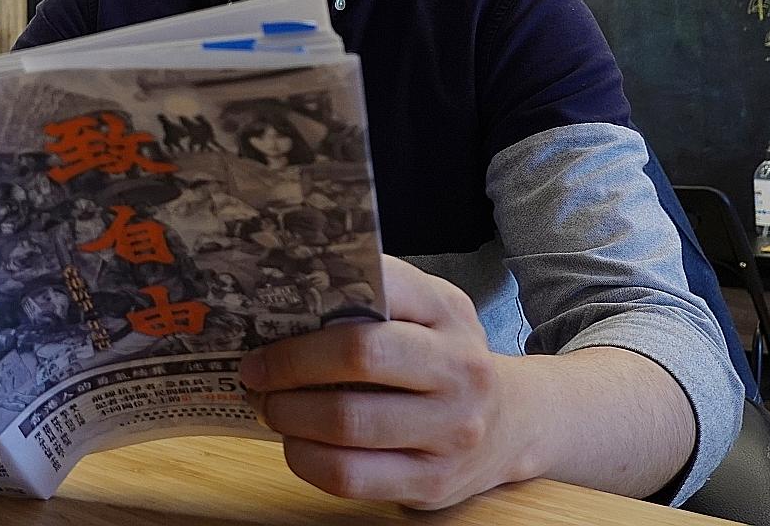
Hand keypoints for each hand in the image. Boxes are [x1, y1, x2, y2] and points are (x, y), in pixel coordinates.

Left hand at [239, 254, 534, 509]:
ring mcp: (451, 430)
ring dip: (289, 413)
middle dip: (289, 363)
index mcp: (447, 311)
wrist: (513, 422)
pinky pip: (350, 476)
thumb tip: (284, 302)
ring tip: (270, 405)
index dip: (313, 302)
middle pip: (358, 355)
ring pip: (347, 422)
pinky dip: (306, 459)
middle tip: (255, 369)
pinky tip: (297, 443)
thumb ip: (372, 301)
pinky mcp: (433, 482)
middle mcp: (459, 369)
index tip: (269, 316)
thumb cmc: (443, 358)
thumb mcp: (426, 312)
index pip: (377, 287)